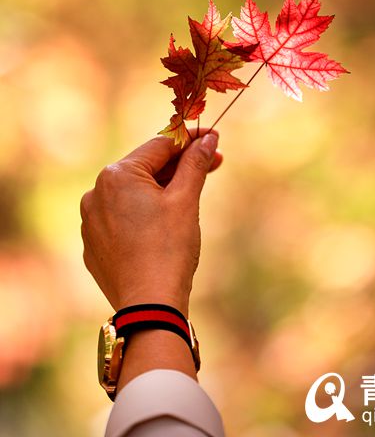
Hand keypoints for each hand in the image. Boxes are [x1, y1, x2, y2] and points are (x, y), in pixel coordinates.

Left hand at [80, 129, 220, 314]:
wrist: (149, 306)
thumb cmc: (169, 248)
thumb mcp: (186, 199)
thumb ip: (195, 163)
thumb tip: (208, 139)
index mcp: (117, 175)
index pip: (160, 146)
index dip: (190, 140)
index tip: (213, 138)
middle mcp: (96, 192)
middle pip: (145, 169)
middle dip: (179, 166)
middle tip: (212, 163)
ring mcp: (91, 220)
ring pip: (134, 194)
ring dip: (162, 189)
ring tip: (191, 195)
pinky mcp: (94, 245)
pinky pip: (122, 218)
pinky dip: (145, 214)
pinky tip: (166, 225)